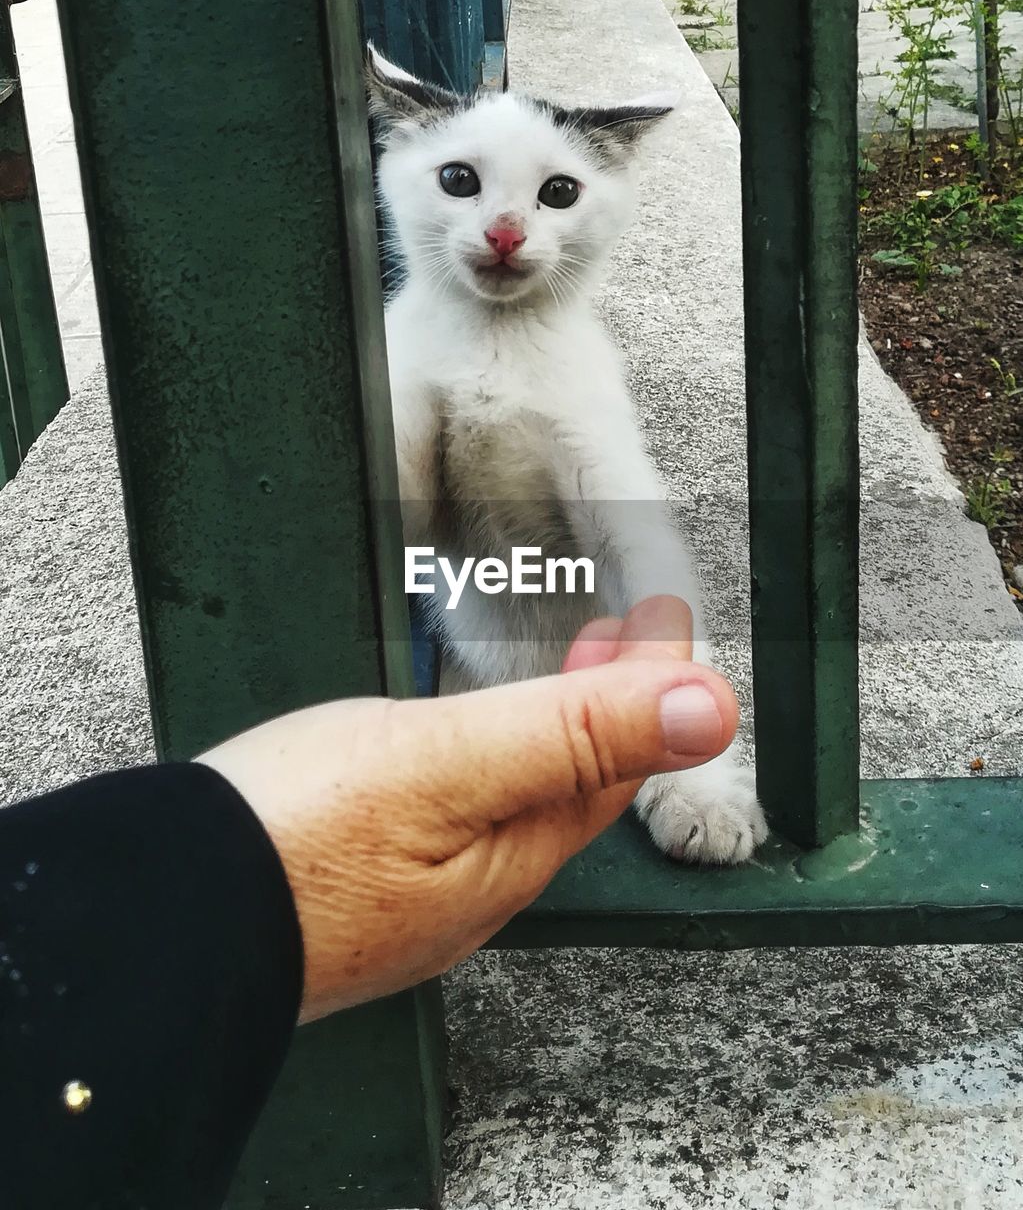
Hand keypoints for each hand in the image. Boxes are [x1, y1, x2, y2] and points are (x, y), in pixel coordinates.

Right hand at [197, 596, 738, 1020]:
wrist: (155, 922)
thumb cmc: (292, 841)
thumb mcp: (447, 763)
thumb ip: (574, 732)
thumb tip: (710, 709)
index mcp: (510, 855)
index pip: (614, 763)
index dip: (651, 688)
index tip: (666, 612)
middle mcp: (473, 886)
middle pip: (568, 785)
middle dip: (607, 707)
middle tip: (622, 635)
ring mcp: (413, 892)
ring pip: (512, 799)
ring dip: (547, 730)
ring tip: (553, 673)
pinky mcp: (358, 886)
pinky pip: (456, 815)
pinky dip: (485, 760)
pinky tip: (452, 744)